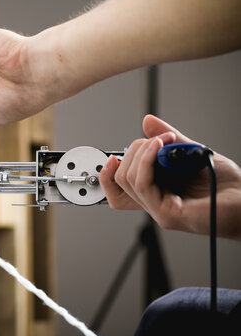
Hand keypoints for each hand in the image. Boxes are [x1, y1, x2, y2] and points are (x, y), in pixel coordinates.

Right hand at [99, 115, 240, 239]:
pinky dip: (147, 161)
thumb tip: (148, 122)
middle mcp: (154, 203)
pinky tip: (159, 147)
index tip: (117, 154)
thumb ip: (168, 139)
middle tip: (156, 139)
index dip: (108, 170)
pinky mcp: (167, 213)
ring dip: (140, 153)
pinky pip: (143, 185)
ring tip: (162, 141)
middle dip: (131, 152)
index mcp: (156, 192)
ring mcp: (159, 210)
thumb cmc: (226, 185)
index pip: (117, 188)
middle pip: (119, 180)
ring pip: (127, 180)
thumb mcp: (192, 153)